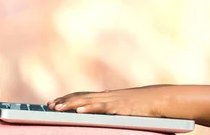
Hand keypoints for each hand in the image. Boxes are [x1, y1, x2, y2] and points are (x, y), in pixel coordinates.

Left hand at [48, 86, 167, 115]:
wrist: (160, 99)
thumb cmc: (144, 105)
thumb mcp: (125, 107)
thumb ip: (113, 108)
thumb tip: (103, 113)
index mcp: (108, 96)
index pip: (83, 95)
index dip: (68, 98)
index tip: (54, 102)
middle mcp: (108, 96)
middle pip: (81, 97)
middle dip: (64, 101)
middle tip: (49, 105)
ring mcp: (113, 101)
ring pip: (88, 101)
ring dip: (71, 104)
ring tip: (57, 108)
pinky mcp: (120, 107)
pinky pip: (102, 108)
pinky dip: (90, 109)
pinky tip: (80, 111)